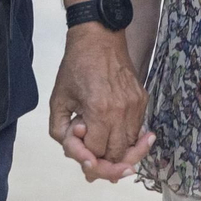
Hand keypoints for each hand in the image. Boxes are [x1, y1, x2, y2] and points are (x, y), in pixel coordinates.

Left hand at [49, 25, 147, 172]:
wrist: (98, 37)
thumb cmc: (75, 67)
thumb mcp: (58, 100)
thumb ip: (61, 132)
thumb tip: (74, 153)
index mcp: (99, 110)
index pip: (96, 153)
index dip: (85, 155)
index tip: (79, 146)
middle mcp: (122, 111)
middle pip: (118, 155)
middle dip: (103, 162)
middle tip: (91, 161)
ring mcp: (135, 105)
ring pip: (131, 146)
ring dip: (117, 152)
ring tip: (104, 148)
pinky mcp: (143, 99)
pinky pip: (138, 130)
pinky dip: (127, 138)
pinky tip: (115, 134)